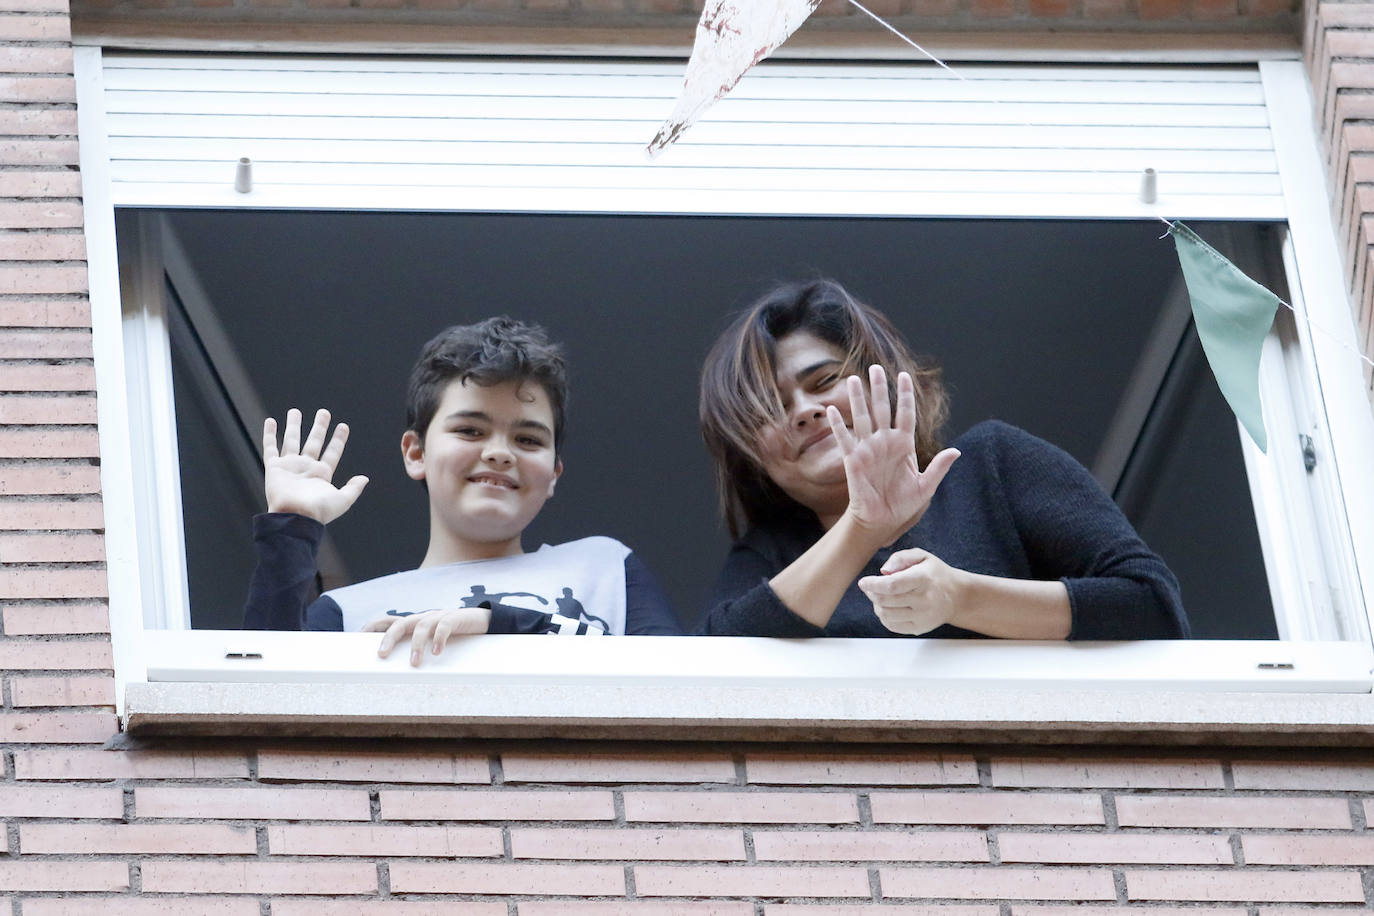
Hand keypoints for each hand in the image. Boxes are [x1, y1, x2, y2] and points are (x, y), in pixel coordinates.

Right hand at [263, 408, 368, 522]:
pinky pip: (270, 447)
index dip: (338, 439)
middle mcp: (306, 467)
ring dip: (294, 425)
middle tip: (324, 412)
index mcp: (322, 474)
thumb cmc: (318, 512)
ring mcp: (290, 466)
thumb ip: (353, 489)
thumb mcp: (342, 500)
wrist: (295, 517)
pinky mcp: (274, 467)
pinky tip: (271, 421)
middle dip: (319, 427)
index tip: (343, 426)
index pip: (332, 452)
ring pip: (292, 440)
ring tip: (295, 411)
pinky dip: (270, 434)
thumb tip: (365, 478)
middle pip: (314, 442)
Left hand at [364, 607, 492, 666]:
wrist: (481, 621)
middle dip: (389, 638)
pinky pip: (444, 626)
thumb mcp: (431, 640)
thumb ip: (415, 648)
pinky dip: (439, 639)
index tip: (358, 638)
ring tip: (415, 663)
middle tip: (382, 654)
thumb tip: (398, 670)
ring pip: (422, 626)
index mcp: (415, 622)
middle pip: (400, 623)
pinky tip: (437, 652)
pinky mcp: (455, 618)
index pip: (389, 621)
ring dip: (416, 645)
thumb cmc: (452, 634)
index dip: (373, 627)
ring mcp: (439, 616)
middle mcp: (423, 617)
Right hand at [828, 366, 959, 544]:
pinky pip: (845, 439)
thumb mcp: (926, 486)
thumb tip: (956, 451)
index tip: (904, 375)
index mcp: (904, 445)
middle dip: (879, 388)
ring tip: (854, 379)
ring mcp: (868, 449)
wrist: (882, 521)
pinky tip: (832, 410)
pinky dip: (839, 425)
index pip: (905, 413)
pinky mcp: (853, 460)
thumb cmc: (903, 505)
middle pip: (882, 409)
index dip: (904, 395)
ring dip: (858, 399)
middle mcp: (885, 442)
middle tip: (875, 368)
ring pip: (863, 418)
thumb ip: (939, 467)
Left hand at [858, 548, 965, 635]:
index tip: (863, 582)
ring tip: (881, 597)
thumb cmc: (935, 574)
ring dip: (877, 605)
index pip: (892, 585)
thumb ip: (901, 558)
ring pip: (886, 615)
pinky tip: (888, 607)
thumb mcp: (922, 556)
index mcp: (924, 579)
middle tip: (870, 588)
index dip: (874, 584)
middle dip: (872, 594)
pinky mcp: (920, 628)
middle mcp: (924, 600)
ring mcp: (923, 617)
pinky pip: (892, 626)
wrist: (957, 596)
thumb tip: (883, 571)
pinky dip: (884, 617)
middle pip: (886, 601)